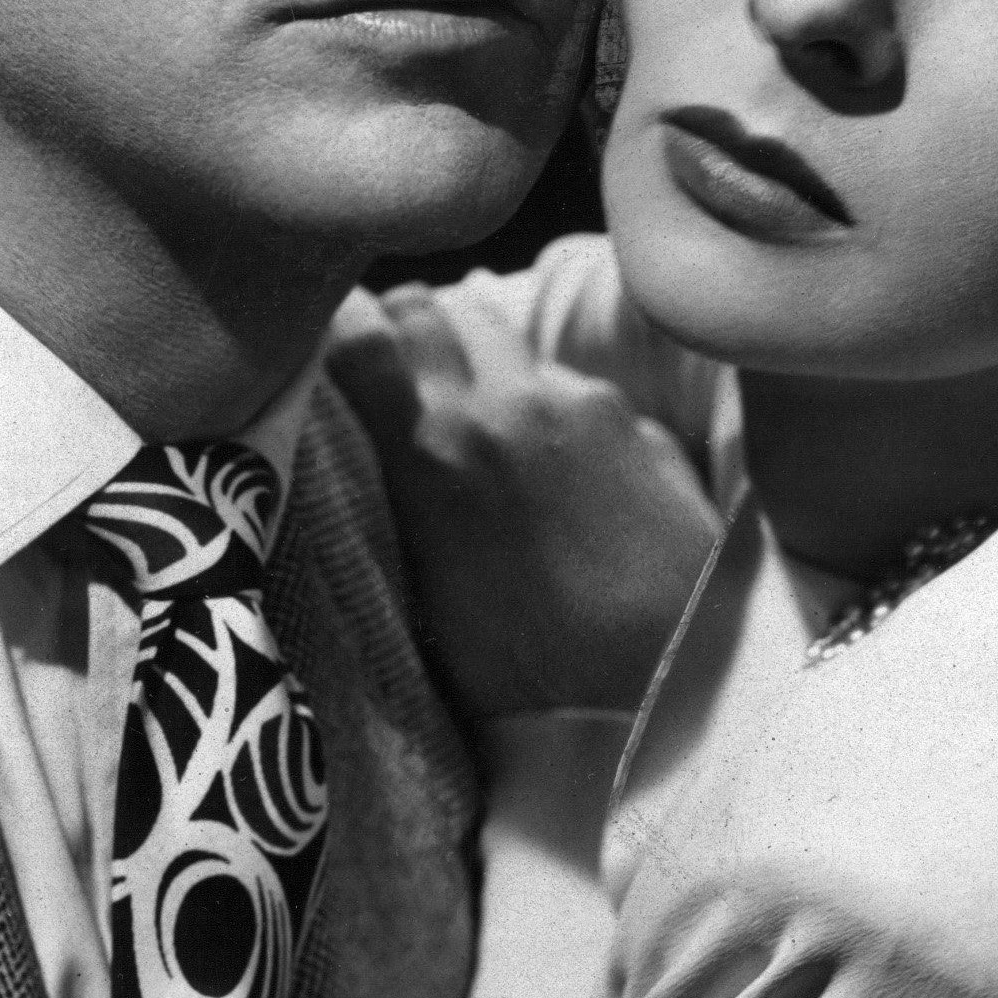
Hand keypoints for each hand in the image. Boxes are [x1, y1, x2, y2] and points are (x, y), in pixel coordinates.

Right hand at [329, 281, 722, 721]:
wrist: (659, 684)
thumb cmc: (527, 672)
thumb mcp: (426, 592)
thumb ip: (408, 498)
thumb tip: (392, 455)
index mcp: (430, 450)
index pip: (359, 338)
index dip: (342, 327)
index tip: (338, 342)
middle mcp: (501, 404)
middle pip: (435, 312)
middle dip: (413, 327)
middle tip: (407, 360)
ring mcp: (574, 404)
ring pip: (509, 345)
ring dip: (487, 365)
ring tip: (490, 426)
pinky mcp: (632, 421)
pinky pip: (573, 391)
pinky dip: (556, 413)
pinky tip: (569, 478)